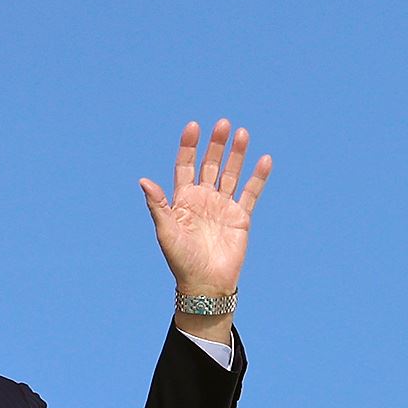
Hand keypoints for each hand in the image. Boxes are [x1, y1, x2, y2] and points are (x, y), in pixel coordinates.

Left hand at [139, 119, 270, 296]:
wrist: (206, 283)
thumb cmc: (181, 260)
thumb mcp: (165, 231)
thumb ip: (158, 204)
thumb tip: (143, 180)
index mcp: (183, 199)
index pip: (186, 165)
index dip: (189, 146)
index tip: (194, 127)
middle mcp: (204, 198)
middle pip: (211, 164)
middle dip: (216, 144)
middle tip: (224, 124)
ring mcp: (223, 206)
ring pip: (231, 174)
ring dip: (236, 154)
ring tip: (242, 133)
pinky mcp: (241, 217)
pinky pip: (251, 192)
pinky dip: (258, 177)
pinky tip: (264, 160)